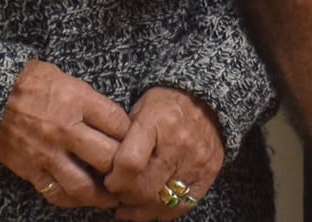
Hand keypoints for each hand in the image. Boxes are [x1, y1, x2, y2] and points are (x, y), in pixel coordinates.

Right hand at [0, 59, 131, 209]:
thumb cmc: (33, 83)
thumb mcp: (67, 79)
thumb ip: (91, 101)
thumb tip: (116, 122)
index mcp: (77, 100)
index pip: (119, 123)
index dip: (132, 134)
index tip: (135, 141)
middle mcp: (65, 129)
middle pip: (107, 157)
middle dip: (123, 167)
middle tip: (130, 173)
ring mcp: (47, 153)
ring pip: (83, 185)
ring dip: (102, 195)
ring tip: (113, 197)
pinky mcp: (31, 169)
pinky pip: (56, 194)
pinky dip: (73, 200)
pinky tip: (83, 198)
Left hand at [102, 86, 224, 219]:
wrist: (206, 101)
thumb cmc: (165, 105)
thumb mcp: (139, 109)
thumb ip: (123, 137)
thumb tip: (103, 170)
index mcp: (158, 121)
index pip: (129, 163)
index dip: (114, 179)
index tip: (109, 180)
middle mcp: (180, 143)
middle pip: (144, 187)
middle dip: (125, 195)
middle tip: (118, 192)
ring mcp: (196, 160)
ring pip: (161, 200)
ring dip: (140, 207)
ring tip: (130, 203)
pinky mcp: (208, 173)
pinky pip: (182, 205)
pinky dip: (162, 211)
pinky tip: (149, 208)